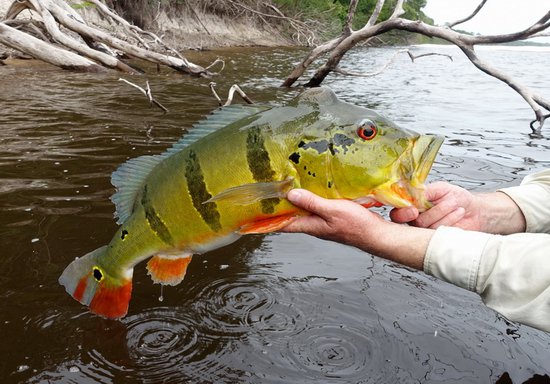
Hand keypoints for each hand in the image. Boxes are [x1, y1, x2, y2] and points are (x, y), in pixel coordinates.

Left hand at [281, 189, 432, 269]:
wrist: (377, 235)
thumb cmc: (356, 225)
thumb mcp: (331, 210)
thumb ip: (311, 202)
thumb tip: (290, 195)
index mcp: (310, 225)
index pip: (282, 224)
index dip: (266, 222)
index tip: (251, 218)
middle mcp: (314, 225)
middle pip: (290, 217)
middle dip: (278, 209)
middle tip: (266, 197)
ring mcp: (323, 222)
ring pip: (302, 212)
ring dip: (293, 204)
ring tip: (283, 191)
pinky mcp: (332, 218)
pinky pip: (315, 208)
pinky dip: (308, 200)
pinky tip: (311, 191)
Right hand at [390, 181, 525, 233]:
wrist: (475, 210)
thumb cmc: (457, 198)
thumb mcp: (440, 188)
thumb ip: (425, 192)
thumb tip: (413, 194)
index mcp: (412, 206)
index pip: (397, 213)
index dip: (403, 213)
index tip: (414, 210)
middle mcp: (416, 221)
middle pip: (414, 221)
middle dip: (432, 212)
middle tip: (442, 205)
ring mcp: (426, 232)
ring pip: (428, 226)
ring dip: (445, 212)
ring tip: (455, 206)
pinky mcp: (437, 239)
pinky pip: (439, 232)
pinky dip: (451, 219)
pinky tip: (457, 213)